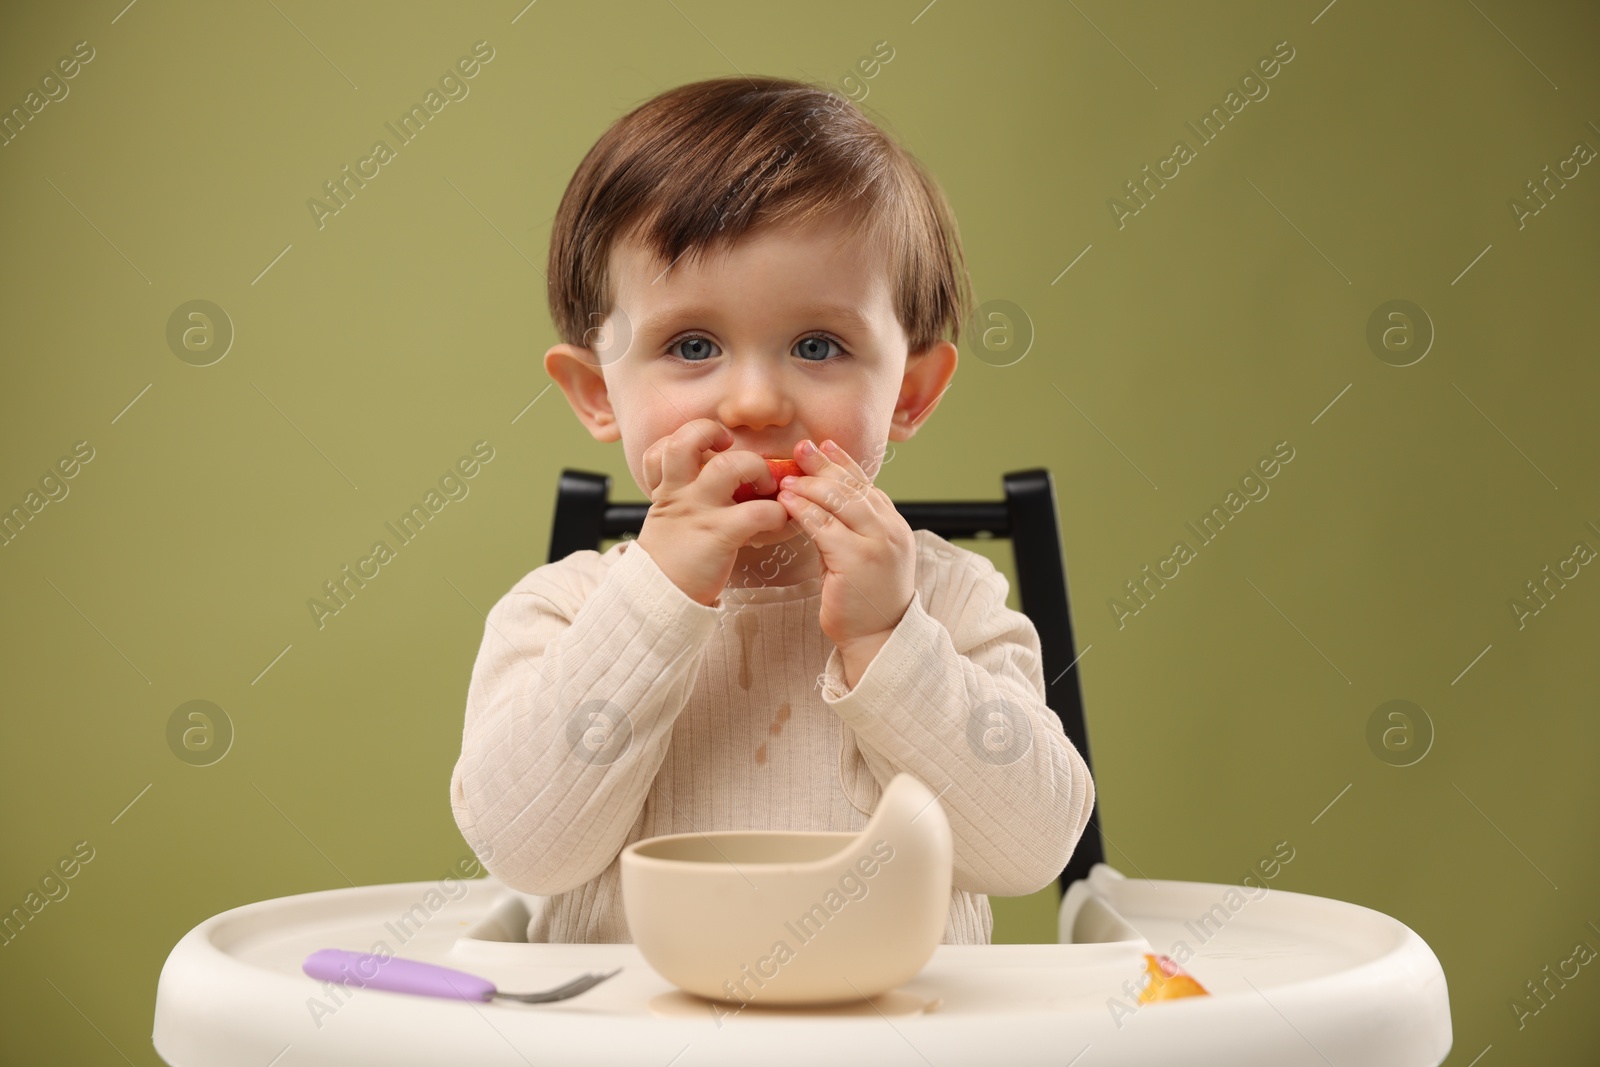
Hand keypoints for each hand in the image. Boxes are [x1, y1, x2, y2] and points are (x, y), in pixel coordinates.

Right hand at [634, 419, 792, 605]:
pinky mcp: (720, 534)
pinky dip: (776, 512)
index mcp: (667, 488)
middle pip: (688, 439)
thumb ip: (685, 496)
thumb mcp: (668, 519)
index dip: (687, 437)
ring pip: (726, 465)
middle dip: (716, 434)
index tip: (712, 446)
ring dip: (756, 467)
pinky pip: (756, 511)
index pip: (663, 445)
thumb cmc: (673, 558)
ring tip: (766, 484)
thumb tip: (720, 480)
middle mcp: (680, 492)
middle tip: (736, 454)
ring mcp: (699, 510)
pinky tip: (777, 520)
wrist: (661, 596)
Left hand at [777, 439, 914, 662]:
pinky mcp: (856, 559)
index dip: (844, 462)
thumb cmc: (865, 600)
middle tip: (801, 449)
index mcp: (893, 525)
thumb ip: (847, 529)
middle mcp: (889, 530)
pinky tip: (788, 502)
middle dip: (824, 465)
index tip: (825, 444)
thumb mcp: (861, 556)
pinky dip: (804, 510)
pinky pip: (825, 526)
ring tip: (787, 477)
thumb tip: (817, 503)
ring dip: (810, 486)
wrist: (878, 637)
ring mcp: (876, 544)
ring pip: (840, 501)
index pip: (867, 484)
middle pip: (853, 486)